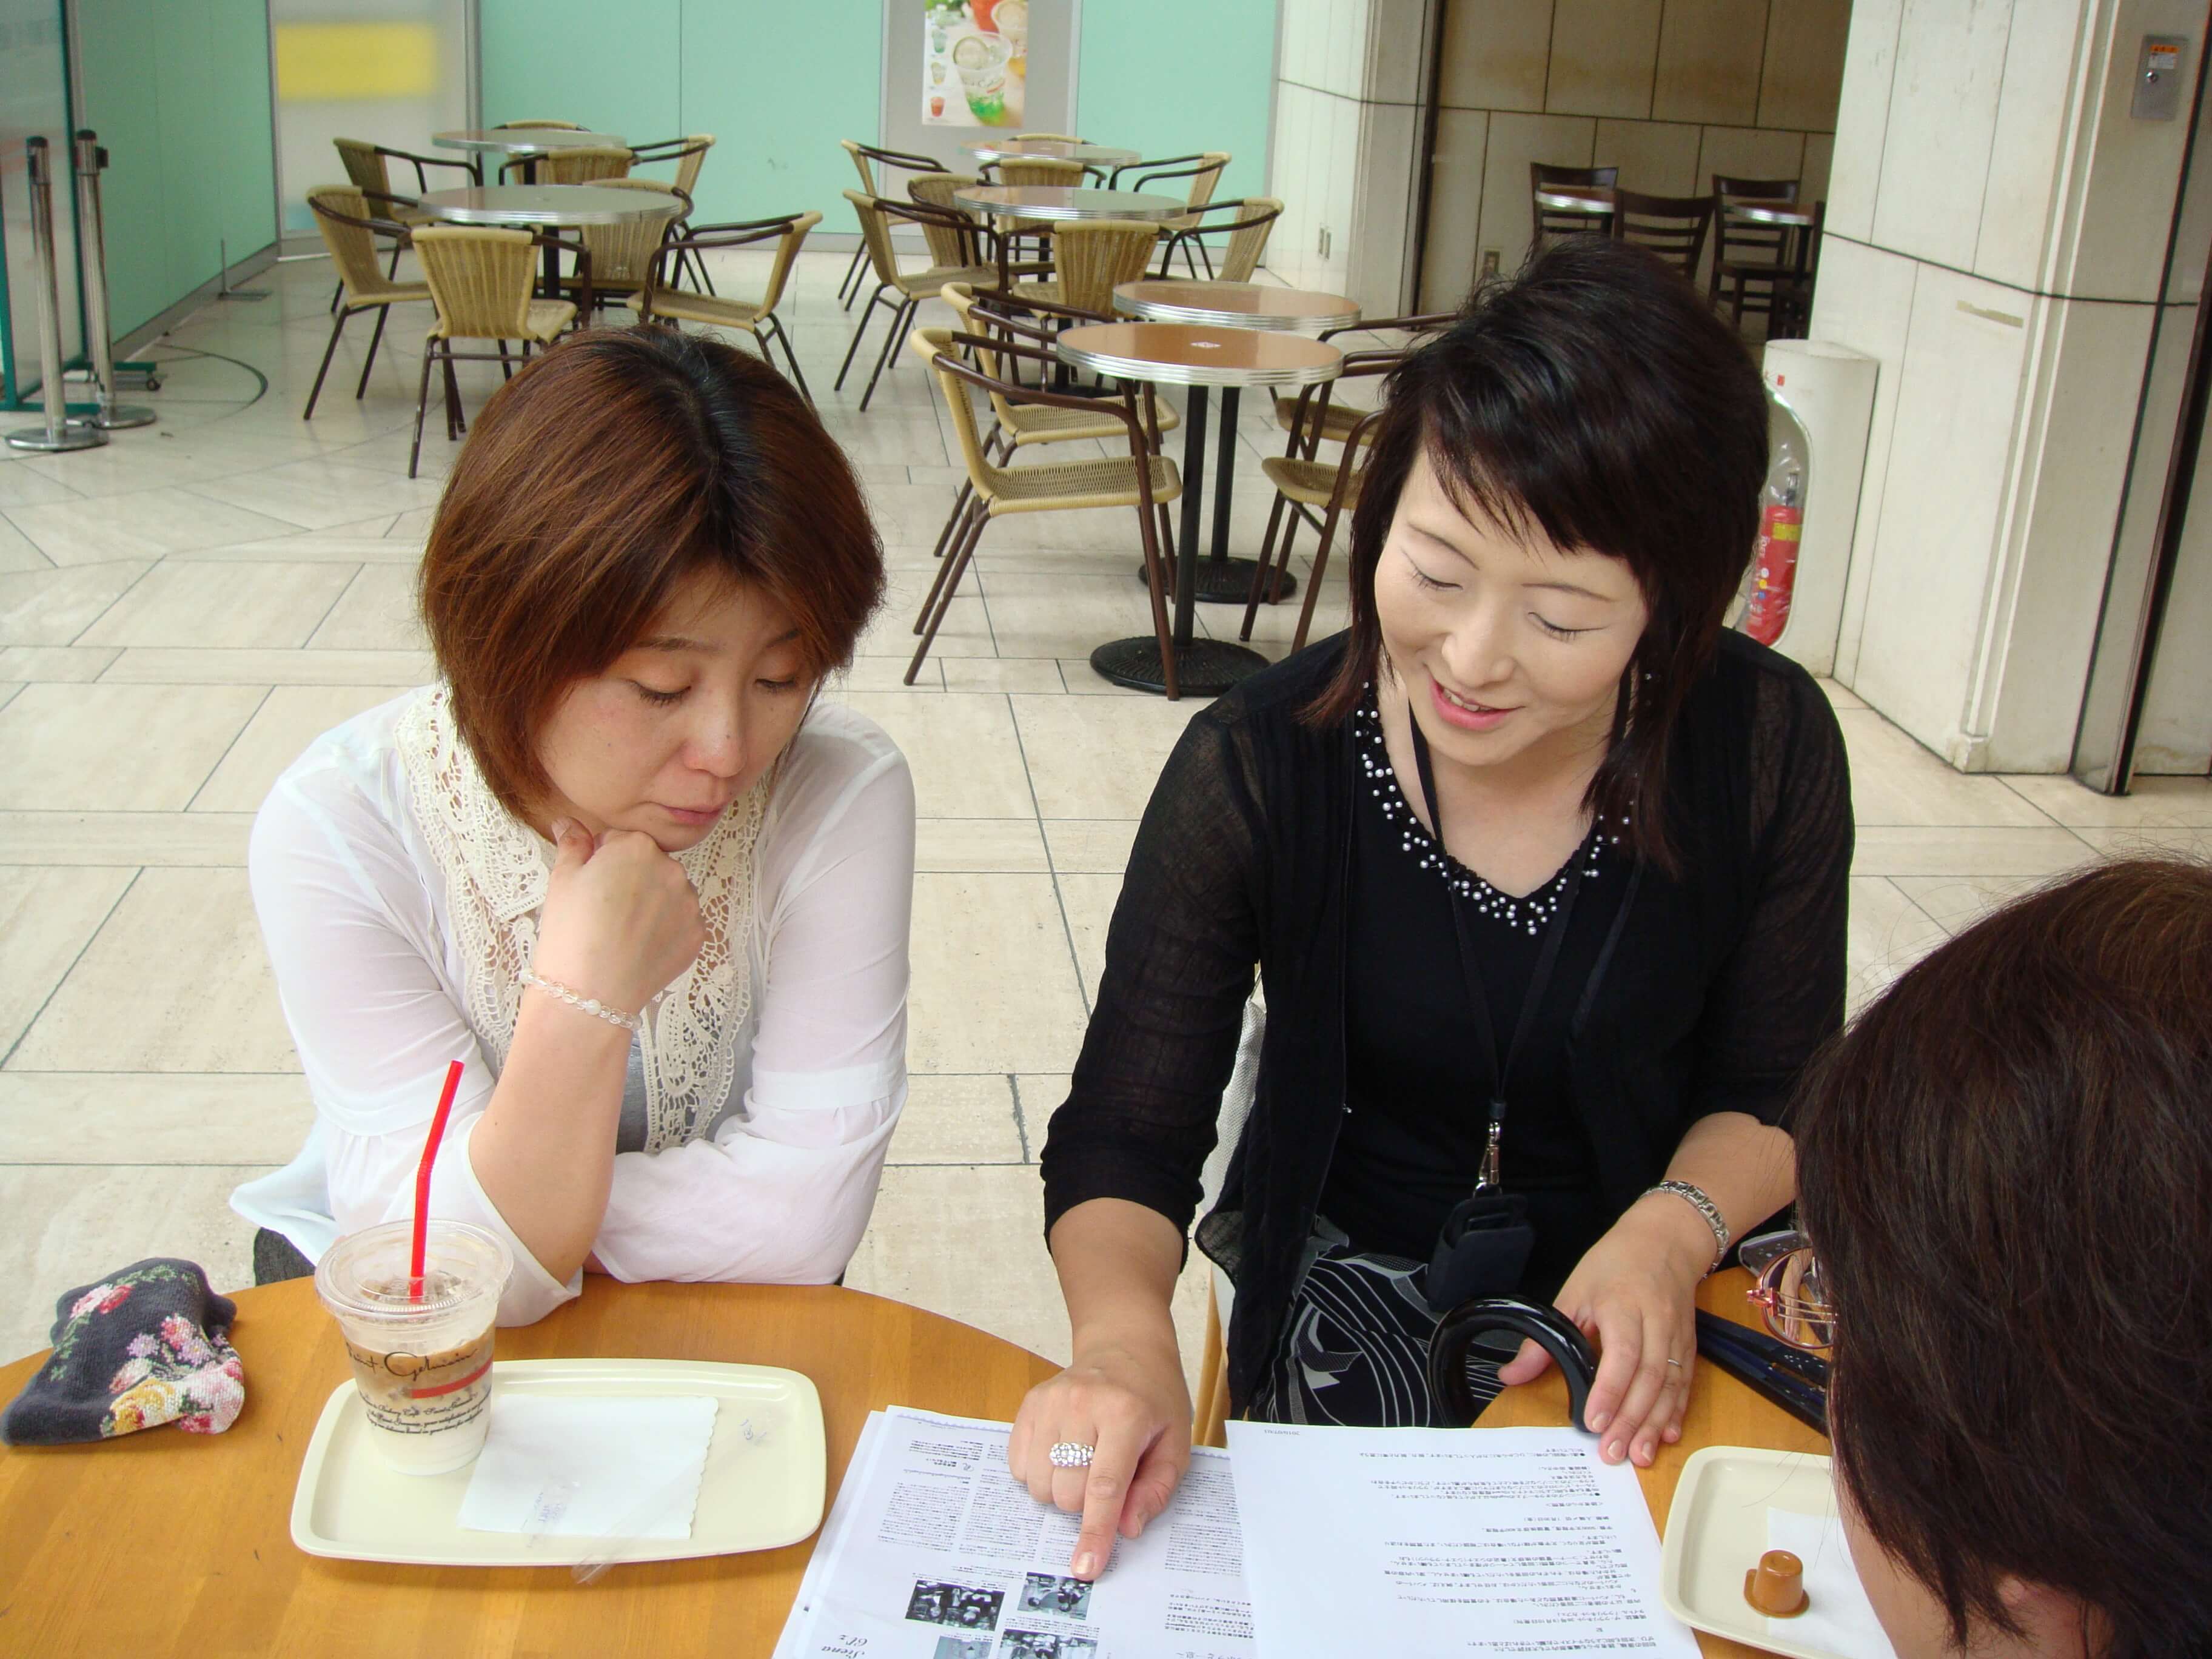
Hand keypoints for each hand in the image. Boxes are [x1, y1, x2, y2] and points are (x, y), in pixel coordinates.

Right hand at [532, 817, 705, 1016]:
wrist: (591, 992)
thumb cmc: (572, 932)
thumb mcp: (562, 879)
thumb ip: (572, 843)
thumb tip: (568, 822)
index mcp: (637, 847)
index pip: (620, 842)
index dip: (601, 863)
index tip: (590, 886)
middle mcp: (672, 869)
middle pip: (649, 865)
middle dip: (629, 880)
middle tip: (604, 912)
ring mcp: (689, 903)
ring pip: (668, 894)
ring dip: (651, 904)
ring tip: (622, 932)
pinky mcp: (698, 934)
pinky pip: (681, 923)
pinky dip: (664, 931)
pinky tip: (639, 947)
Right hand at [1007, 1333, 1191, 1580]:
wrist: (1125, 1347)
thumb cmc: (1155, 1401)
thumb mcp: (1176, 1445)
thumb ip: (1154, 1491)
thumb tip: (1125, 1529)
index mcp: (1126, 1414)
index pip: (1105, 1487)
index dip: (1095, 1532)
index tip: (1085, 1567)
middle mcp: (1083, 1404)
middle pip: (1067, 1492)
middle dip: (1084, 1505)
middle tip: (1104, 1478)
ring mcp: (1051, 1400)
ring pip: (1039, 1483)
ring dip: (1060, 1490)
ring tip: (1084, 1463)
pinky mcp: (1030, 1402)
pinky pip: (1018, 1465)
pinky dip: (1039, 1473)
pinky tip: (1062, 1453)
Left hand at [1495, 1197, 1708, 1466]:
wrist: (1665, 1239)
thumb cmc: (1614, 1263)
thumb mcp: (1572, 1292)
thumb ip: (1545, 1339)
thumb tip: (1512, 1375)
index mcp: (1623, 1305)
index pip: (1621, 1353)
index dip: (1609, 1390)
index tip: (1594, 1421)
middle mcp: (1656, 1322)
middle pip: (1648, 1377)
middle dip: (1631, 1419)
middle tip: (1613, 1453)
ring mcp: (1676, 1334)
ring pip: (1669, 1385)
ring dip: (1654, 1423)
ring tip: (1639, 1455)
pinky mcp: (1688, 1344)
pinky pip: (1685, 1383)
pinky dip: (1677, 1411)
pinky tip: (1667, 1436)